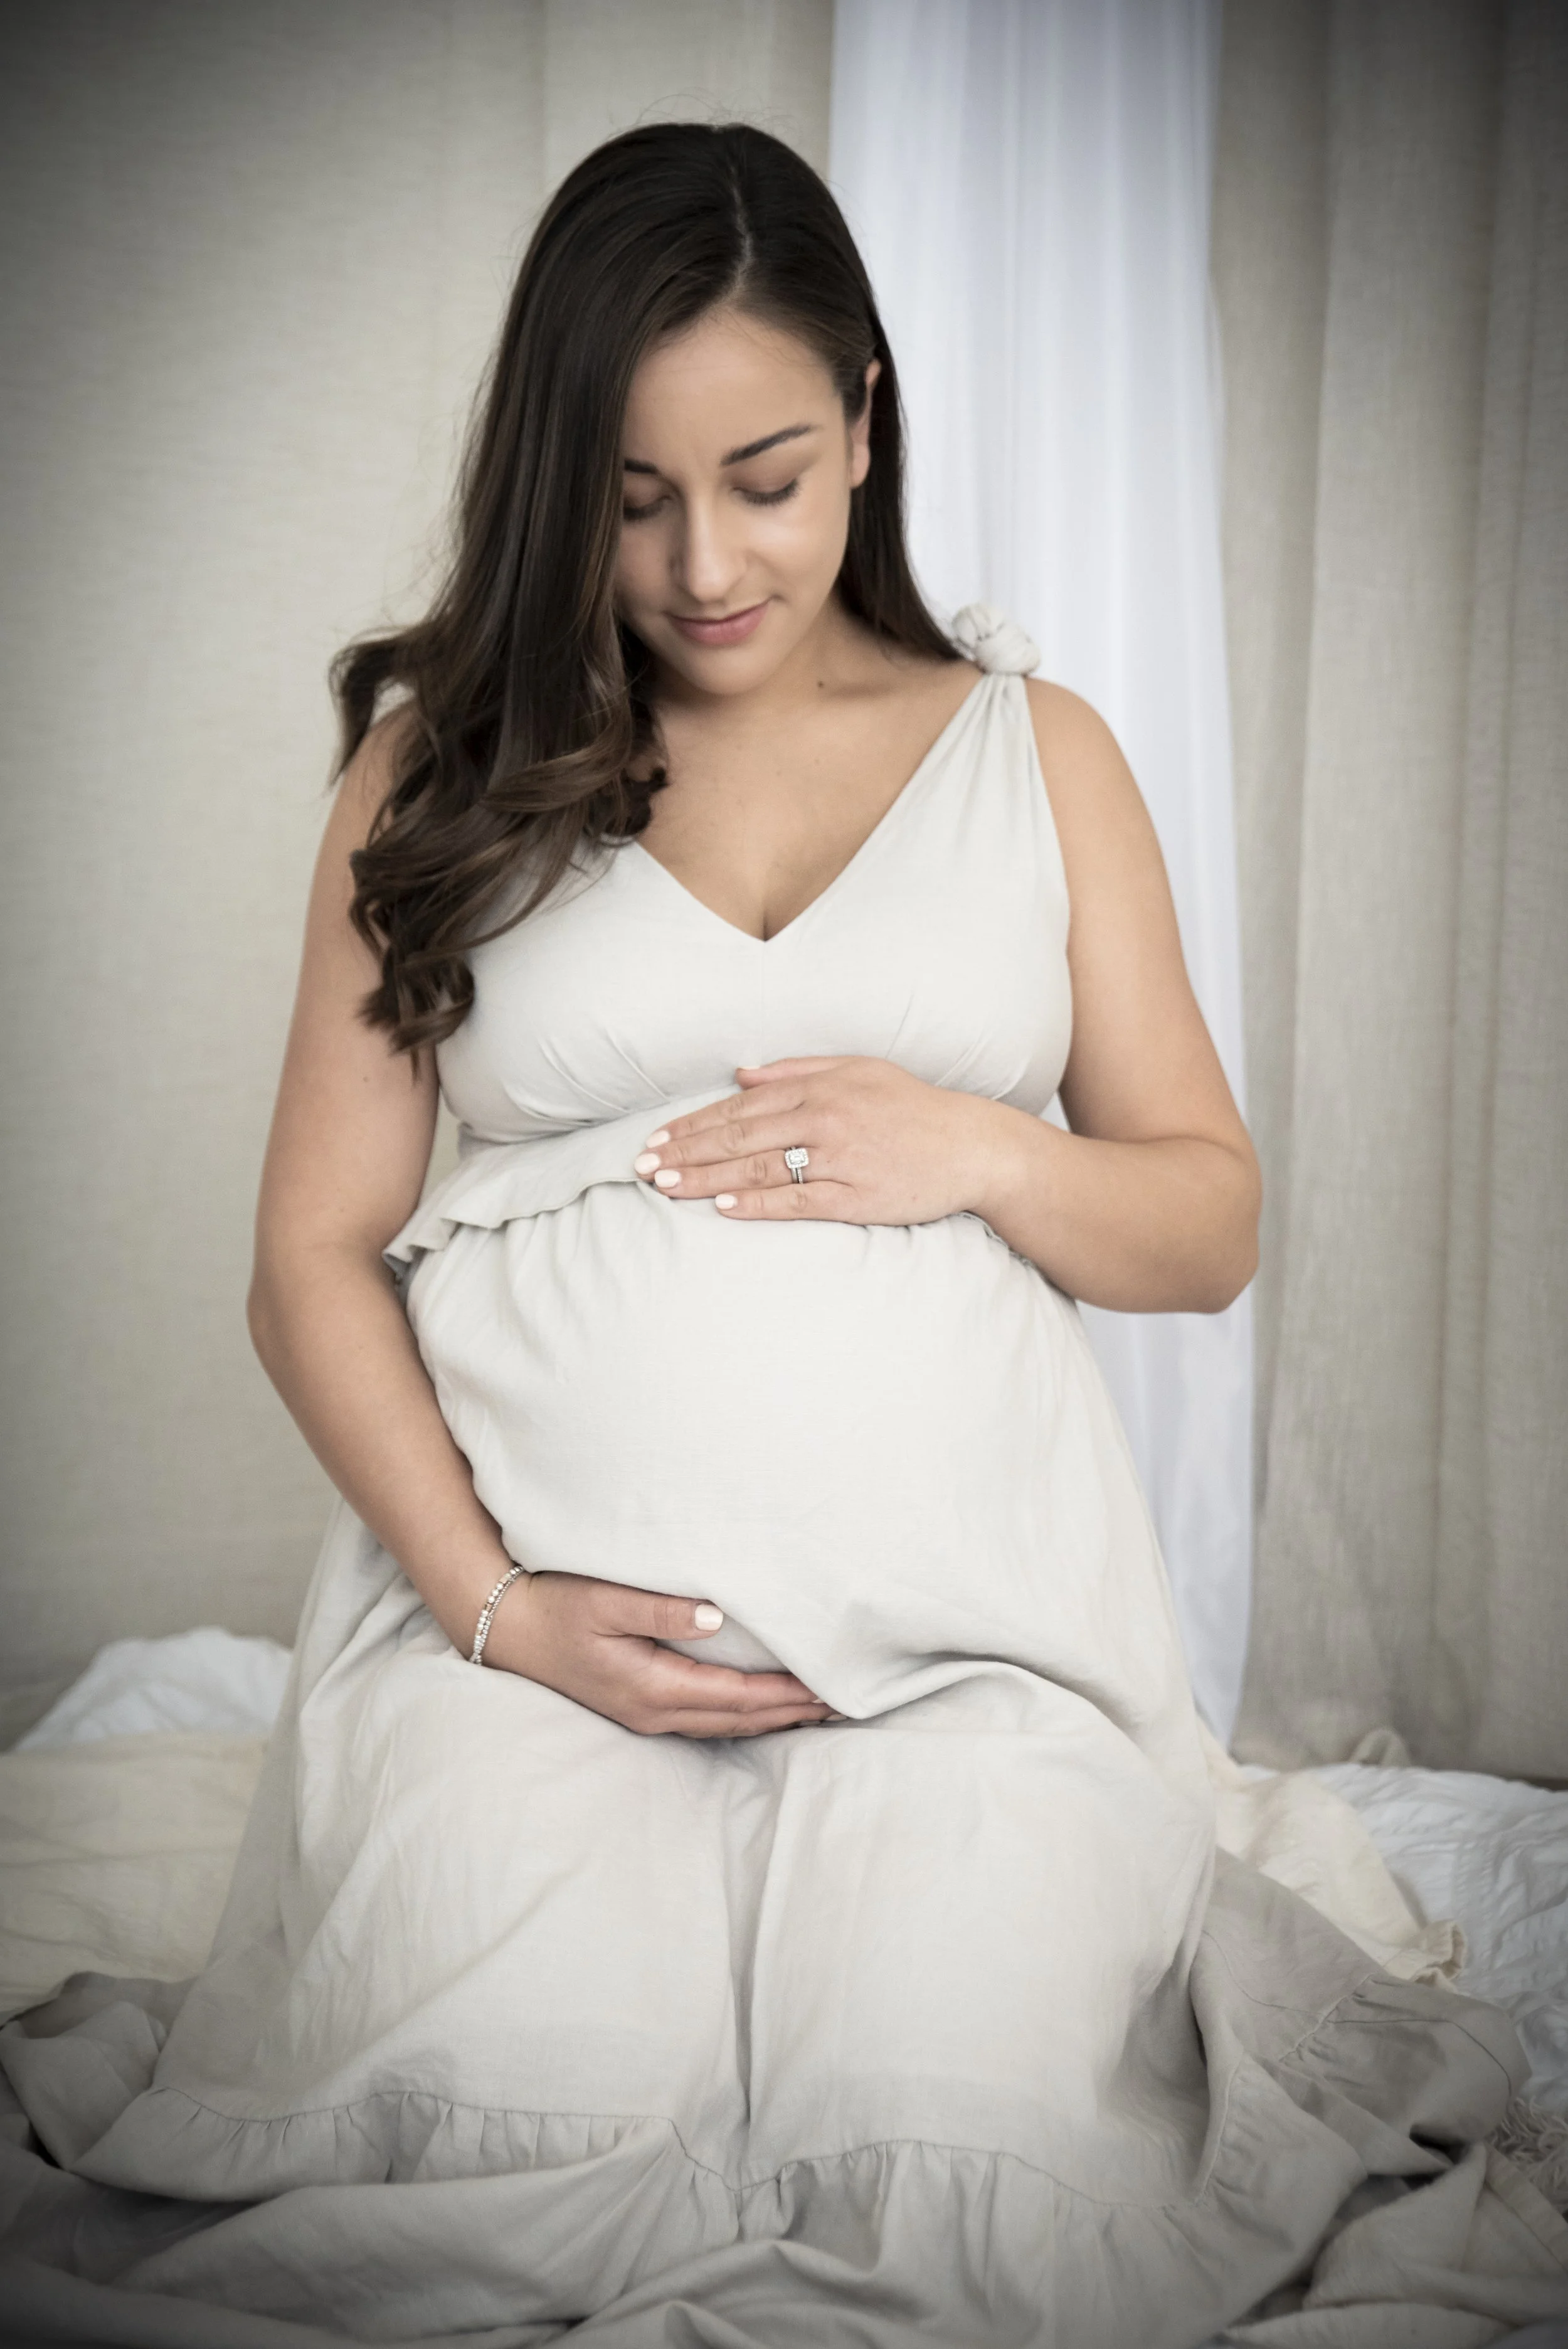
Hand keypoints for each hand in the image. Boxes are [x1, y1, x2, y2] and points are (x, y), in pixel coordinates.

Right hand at [481, 1569, 833, 1737]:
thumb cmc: (557, 1606)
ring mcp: (645, 1716)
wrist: (507, 1629)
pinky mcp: (639, 1707)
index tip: (829, 1685)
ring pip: (726, 1725)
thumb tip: (714, 1617)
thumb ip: (659, 1609)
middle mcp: (654, 1712)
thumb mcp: (605, 1600)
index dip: (786, 1693)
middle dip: (792, 1711)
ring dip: (773, 1717)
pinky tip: (761, 1708)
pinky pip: (706, 1720)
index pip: (738, 1696)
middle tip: (844, 1701)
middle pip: (740, 1719)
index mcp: (652, 1687)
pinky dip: (744, 1715)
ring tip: (815, 1708)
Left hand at [632, 1056, 1000, 1223]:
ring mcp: (840, 1159)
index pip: (740, 1107)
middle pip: (740, 1136)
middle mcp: (824, 1118)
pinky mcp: (857, 1197)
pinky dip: (758, 1204)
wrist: (971, 1146)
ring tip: (665, 1186)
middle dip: (685, 1152)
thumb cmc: (912, 1107)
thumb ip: (797, 1070)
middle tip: (643, 1166)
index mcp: (820, 1087)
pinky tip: (723, 1206)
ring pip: (759, 1168)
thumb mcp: (857, 1069)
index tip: (656, 1139)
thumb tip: (741, 1075)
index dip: (693, 1125)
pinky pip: (798, 1201)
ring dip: (706, 1178)